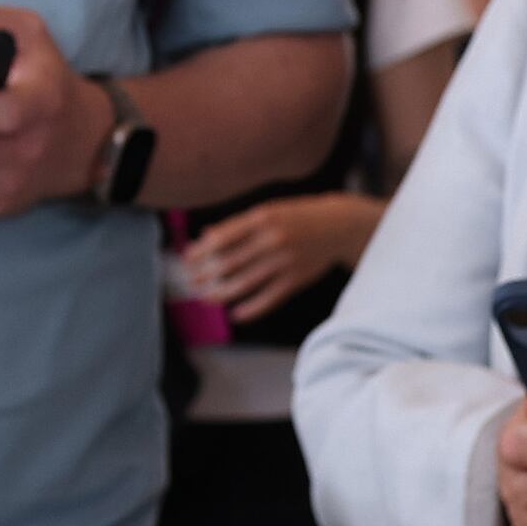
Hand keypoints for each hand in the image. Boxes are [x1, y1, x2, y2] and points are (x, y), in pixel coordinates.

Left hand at [178, 193, 380, 323]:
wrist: (339, 225)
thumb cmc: (297, 217)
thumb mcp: (269, 211)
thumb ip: (239, 225)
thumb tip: (206, 235)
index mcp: (263, 218)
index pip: (224, 237)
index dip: (202, 250)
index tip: (188, 259)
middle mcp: (273, 239)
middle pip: (230, 262)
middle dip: (206, 274)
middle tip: (191, 281)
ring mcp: (285, 261)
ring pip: (246, 283)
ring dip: (221, 293)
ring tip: (206, 298)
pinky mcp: (296, 279)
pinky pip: (269, 298)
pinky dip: (252, 309)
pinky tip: (236, 314)